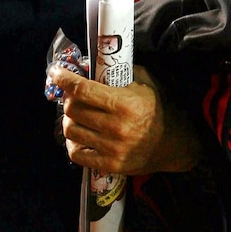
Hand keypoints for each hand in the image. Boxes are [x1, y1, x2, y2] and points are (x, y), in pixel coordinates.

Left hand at [48, 63, 200, 174]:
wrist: (175, 145)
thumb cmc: (159, 109)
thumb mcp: (146, 83)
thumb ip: (121, 72)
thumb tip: (91, 66)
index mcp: (124, 104)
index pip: (83, 90)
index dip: (64, 79)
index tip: (55, 72)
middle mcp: (115, 127)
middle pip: (73, 109)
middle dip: (68, 98)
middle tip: (72, 95)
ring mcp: (111, 149)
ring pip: (70, 130)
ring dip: (68, 119)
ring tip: (76, 114)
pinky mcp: (109, 166)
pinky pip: (76, 153)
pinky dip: (72, 142)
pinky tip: (78, 135)